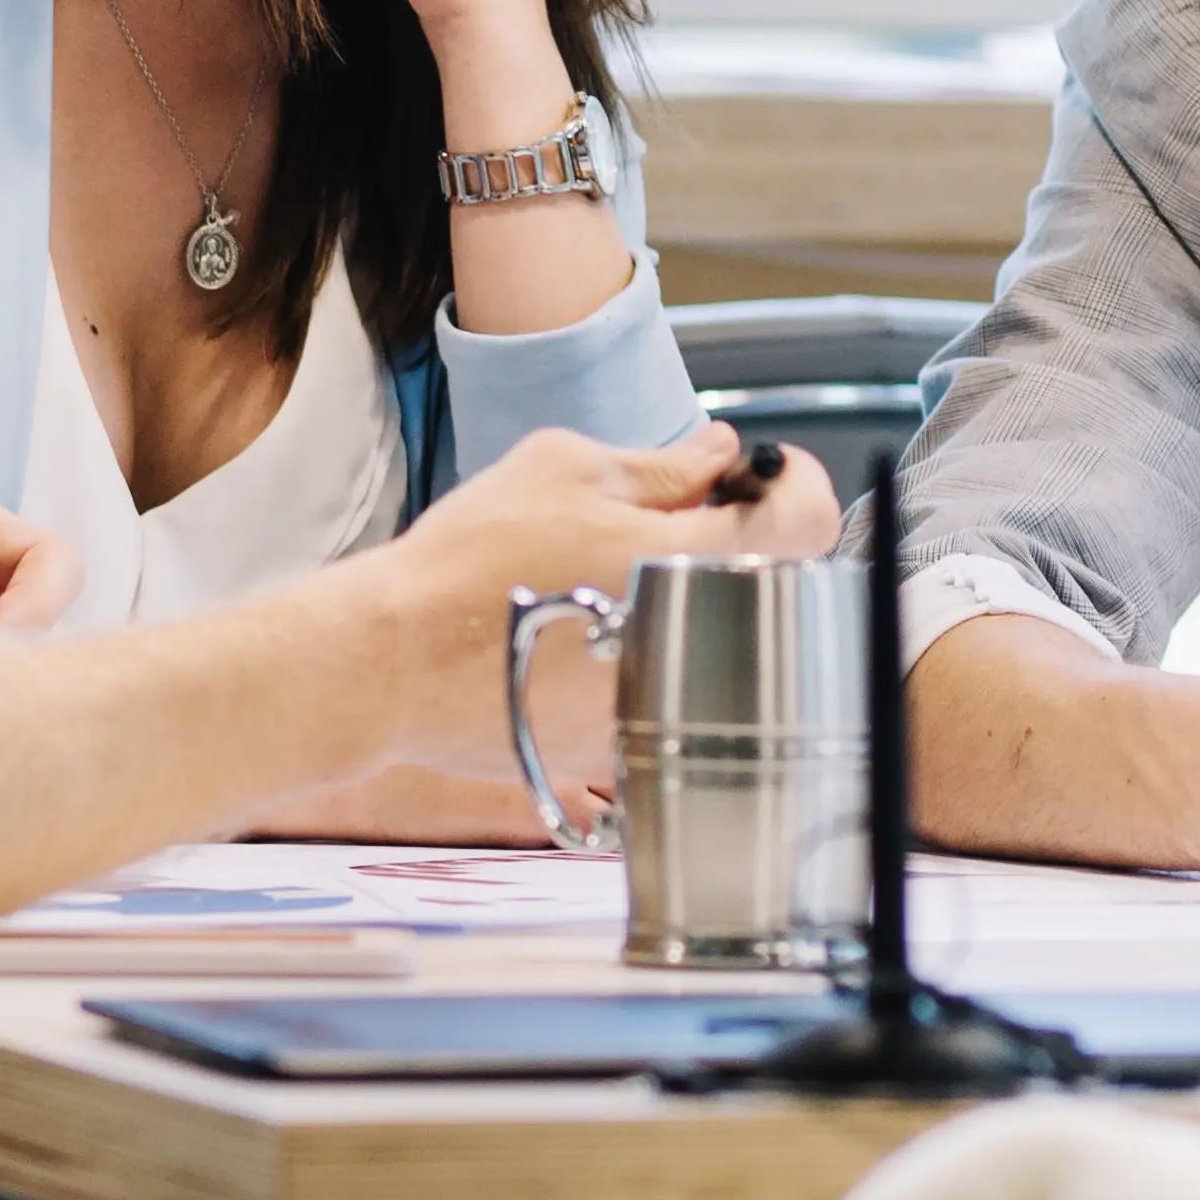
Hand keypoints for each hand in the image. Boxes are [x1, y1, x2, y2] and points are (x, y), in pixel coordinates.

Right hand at [381, 421, 840, 767]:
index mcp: (689, 559)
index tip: (760, 474)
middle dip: (740, 539)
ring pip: (724, 639)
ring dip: (696, 597)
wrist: (391, 665)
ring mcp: (667, 704)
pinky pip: (671, 688)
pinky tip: (587, 631)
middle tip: (682, 516)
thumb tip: (720, 453)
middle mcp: (696, 642)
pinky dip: (650, 650)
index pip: (807, 519)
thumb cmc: (466, 562)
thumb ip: (659, 466)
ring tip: (619, 576)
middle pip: (774, 581)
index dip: (792, 483)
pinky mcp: (630, 745)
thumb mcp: (564, 471)